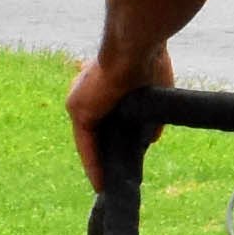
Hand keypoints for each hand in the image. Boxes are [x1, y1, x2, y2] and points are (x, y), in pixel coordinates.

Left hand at [67, 40, 166, 191]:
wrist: (137, 46)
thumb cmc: (150, 60)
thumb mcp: (154, 94)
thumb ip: (150, 118)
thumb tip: (149, 141)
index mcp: (108, 86)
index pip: (109, 119)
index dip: (116, 141)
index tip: (123, 160)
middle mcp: (91, 94)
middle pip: (98, 132)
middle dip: (107, 155)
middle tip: (115, 179)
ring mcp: (82, 101)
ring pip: (91, 140)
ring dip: (99, 164)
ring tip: (107, 188)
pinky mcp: (79, 111)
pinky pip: (86, 145)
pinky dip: (93, 165)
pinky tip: (100, 185)